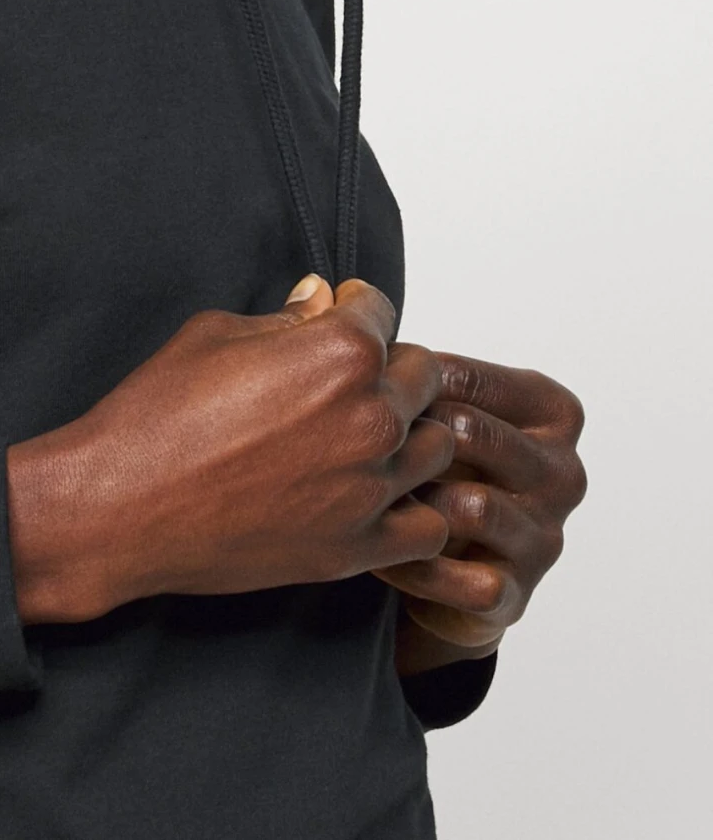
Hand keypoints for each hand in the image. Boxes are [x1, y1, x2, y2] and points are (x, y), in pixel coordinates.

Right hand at [7, 276, 455, 623]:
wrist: (122, 507)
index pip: (383, 311)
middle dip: (387, 367)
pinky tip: (375, 498)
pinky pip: (428, 526)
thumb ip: (284, 319)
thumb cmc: (156, 417)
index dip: (354, 309)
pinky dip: (413, 509)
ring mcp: (370, 488)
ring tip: (359, 438)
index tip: (338, 317)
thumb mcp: (215, 334)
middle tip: (342, 380)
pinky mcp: (358, 548)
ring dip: (407, 434)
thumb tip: (319, 300)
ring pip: (438, 448)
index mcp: (340, 352)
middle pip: (422, 375)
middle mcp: (369, 417)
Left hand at [376, 353, 586, 671]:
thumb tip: (326, 296)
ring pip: (469, 504)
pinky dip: (410, 563)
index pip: (465, 377)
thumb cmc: (438, 468)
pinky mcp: (515, 594)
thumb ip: (408, 364)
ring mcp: (546, 536)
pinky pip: (456, 573)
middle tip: (350, 446)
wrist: (452, 572)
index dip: (396, 385)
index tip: (351, 392)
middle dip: (405, 440)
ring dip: (408, 503)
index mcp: (554, 410)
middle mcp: (564, 471)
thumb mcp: (440, 409)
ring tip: (363, 500)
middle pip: (470, 433)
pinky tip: (378, 555)